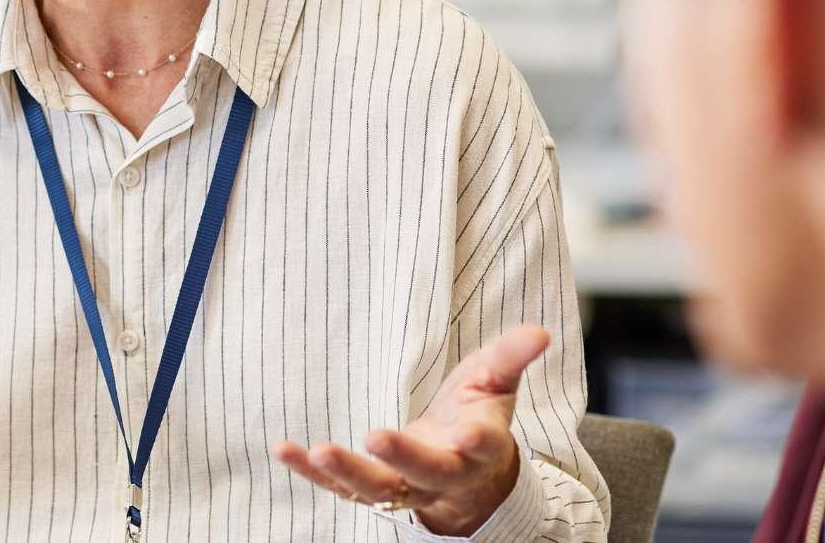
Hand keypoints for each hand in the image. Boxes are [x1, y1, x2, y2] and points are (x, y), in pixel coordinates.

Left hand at [272, 325, 550, 535]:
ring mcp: (406, 488)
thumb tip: (540, 331)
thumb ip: (512, 357)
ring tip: (320, 450)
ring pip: (379, 491)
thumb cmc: (477, 420)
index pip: (483, 448)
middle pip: (425, 474)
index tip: (469, 436)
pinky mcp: (373, 490)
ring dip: (348, 473)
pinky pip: (338, 487)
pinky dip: (310, 472)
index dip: (477, 444)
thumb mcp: (496, 385)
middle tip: (376, 437)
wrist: (466, 479)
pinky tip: (284, 450)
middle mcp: (443, 476)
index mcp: (479, 448)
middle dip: (402, 458)